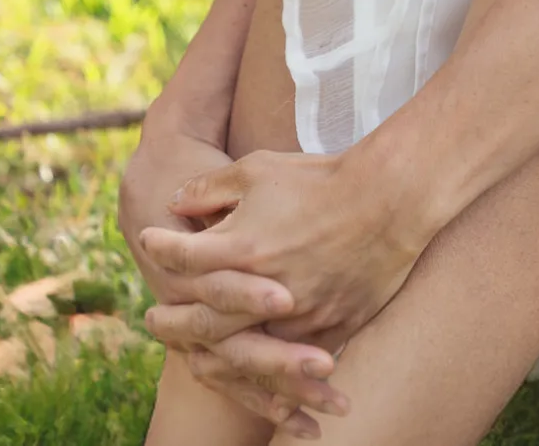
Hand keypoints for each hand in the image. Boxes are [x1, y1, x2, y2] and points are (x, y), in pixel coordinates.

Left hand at [139, 144, 426, 352]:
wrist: (391, 197)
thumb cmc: (322, 178)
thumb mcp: (260, 168)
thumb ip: (212, 187)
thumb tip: (175, 202)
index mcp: (243, 247)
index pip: (183, 256)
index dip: (161, 247)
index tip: (147, 242)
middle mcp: (263, 291)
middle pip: (202, 319)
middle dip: (171, 321)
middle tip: (152, 320)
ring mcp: (297, 316)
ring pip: (243, 353)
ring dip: (212, 355)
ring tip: (193, 353)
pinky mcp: (328, 330)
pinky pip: (290, 362)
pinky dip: (267, 370)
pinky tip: (252, 368)